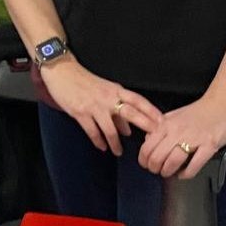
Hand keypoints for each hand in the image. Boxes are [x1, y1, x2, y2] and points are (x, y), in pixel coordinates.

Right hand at [40, 59, 160, 154]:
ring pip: (110, 129)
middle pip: (130, 113)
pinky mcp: (80, 113)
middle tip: (151, 140)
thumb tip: (128, 129)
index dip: (151, 111)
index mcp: (116, 90)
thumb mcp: (105, 90)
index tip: (162, 122)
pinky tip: (102, 147)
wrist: (62, 72)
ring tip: (119, 152)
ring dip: (116, 143)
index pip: (138, 100)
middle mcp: (107, 98)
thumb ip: (117, 108)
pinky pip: (93, 131)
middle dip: (142, 126)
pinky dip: (98, 141)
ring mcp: (93, 106)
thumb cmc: (85, 81)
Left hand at [138, 94, 225, 178]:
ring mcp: (194, 139)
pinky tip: (184, 174)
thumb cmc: (199, 112)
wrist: (222, 105)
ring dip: (168, 172)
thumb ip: (159, 128)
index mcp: (167, 125)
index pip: (147, 148)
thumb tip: (147, 141)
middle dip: (154, 169)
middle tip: (158, 171)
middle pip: (157, 157)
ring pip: (172, 162)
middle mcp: (177, 131)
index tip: (146, 164)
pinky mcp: (209, 145)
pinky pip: (194, 165)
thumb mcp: (173, 116)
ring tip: (169, 173)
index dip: (144, 161)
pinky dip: (186, 174)